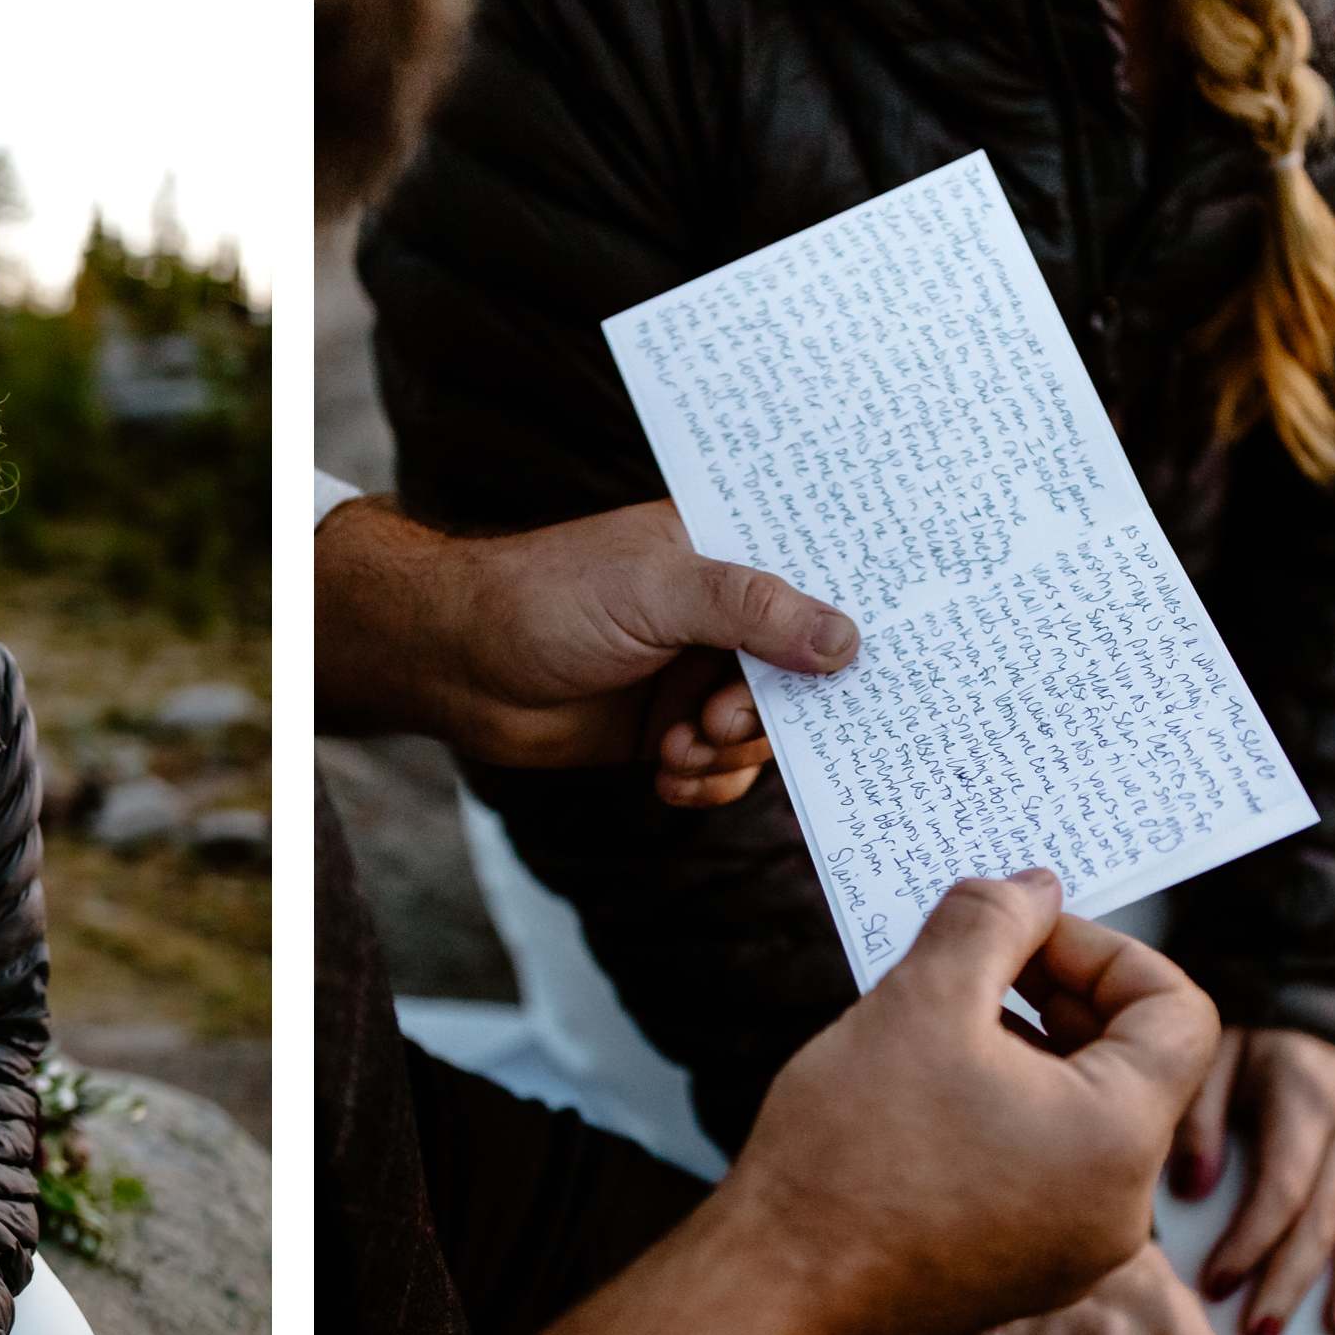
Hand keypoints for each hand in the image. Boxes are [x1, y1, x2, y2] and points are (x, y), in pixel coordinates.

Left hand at [444, 502, 856, 801]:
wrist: (456, 664)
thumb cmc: (547, 599)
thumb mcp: (658, 590)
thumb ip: (753, 611)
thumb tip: (847, 642)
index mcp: (728, 551)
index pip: (819, 582)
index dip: (850, 624)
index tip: (878, 667)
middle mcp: (722, 614)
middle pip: (802, 674)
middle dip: (768, 710)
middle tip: (716, 719)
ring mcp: (697, 674)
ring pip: (764, 731)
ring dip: (727, 751)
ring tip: (675, 746)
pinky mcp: (669, 729)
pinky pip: (722, 770)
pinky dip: (704, 782)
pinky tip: (667, 778)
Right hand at [733, 870, 1217, 1334]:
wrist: (781, 1289)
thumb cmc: (850, 1150)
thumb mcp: (919, 1000)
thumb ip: (989, 924)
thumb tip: (1033, 888)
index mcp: (1121, 1136)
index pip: (1176, 1009)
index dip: (1099, 950)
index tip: (1016, 936)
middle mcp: (1121, 1206)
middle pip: (1130, 1062)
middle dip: (1053, 995)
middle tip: (966, 969)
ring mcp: (1073, 1249)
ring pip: (1079, 1115)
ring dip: (1021, 1052)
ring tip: (930, 1031)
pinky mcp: (1022, 1273)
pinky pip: (1042, 1170)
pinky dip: (1000, 1115)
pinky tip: (919, 1099)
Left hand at [1172, 1026, 1334, 1334]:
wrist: (1309, 1017)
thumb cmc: (1246, 1046)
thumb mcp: (1212, 1059)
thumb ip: (1198, 1120)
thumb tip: (1194, 1190)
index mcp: (1304, 1103)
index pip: (1283, 1187)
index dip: (1251, 1240)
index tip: (1215, 1285)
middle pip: (1326, 1219)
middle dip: (1293, 1281)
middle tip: (1262, 1333)